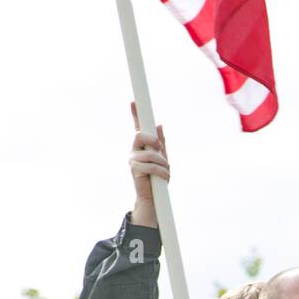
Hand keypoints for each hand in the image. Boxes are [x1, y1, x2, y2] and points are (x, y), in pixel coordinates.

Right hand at [129, 101, 167, 227]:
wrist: (153, 197)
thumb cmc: (157, 177)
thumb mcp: (162, 157)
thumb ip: (160, 142)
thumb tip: (159, 125)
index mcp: (141, 146)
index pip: (137, 127)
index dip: (135, 113)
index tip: (133, 101)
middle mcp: (134, 151)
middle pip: (139, 135)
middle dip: (152, 141)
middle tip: (160, 148)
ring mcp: (133, 160)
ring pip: (151, 154)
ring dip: (163, 164)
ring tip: (166, 172)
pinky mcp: (135, 170)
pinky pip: (152, 166)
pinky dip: (163, 173)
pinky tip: (164, 178)